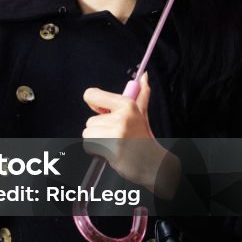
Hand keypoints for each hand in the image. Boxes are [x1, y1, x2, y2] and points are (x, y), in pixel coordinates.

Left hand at [81, 73, 176, 194]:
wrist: (153, 164)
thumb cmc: (143, 138)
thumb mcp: (142, 114)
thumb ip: (141, 94)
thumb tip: (144, 76)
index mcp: (127, 105)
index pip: (91, 94)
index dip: (93, 103)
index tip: (102, 111)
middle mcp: (121, 117)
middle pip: (89, 121)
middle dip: (100, 131)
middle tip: (117, 137)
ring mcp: (116, 133)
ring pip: (88, 134)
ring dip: (97, 142)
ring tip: (114, 145)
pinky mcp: (110, 148)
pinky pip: (89, 146)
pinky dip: (96, 151)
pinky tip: (111, 153)